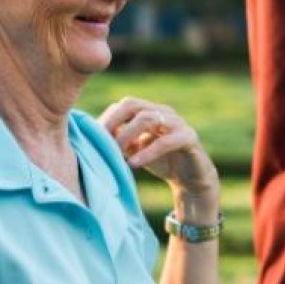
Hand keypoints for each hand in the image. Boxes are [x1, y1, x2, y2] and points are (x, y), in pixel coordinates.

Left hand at [99, 97, 219, 200]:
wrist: (191, 178)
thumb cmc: (161, 161)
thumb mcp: (135, 150)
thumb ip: (119, 141)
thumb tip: (94, 138)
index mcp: (150, 111)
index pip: (123, 105)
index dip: (107, 119)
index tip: (93, 139)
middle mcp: (163, 112)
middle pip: (133, 104)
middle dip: (113, 121)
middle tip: (102, 143)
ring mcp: (177, 122)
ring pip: (148, 118)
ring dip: (127, 136)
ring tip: (116, 154)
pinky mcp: (188, 138)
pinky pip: (166, 141)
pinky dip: (147, 152)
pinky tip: (133, 164)